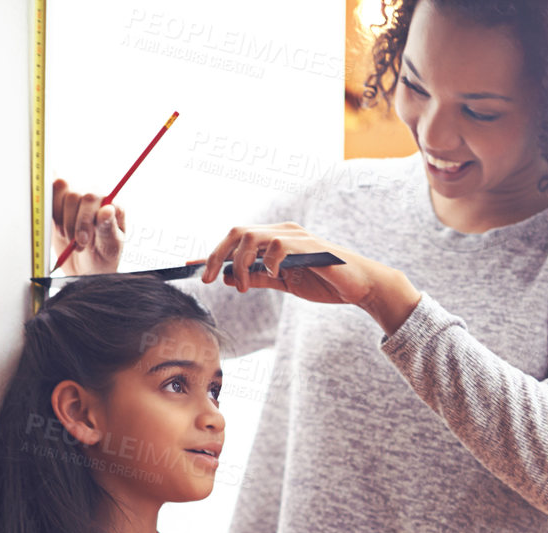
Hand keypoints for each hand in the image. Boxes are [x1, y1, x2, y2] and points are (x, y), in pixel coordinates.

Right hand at [52, 177, 125, 273]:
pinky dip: (52, 211)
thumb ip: (108, 228)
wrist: (87, 266)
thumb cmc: (103, 257)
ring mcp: (78, 193)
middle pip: (74, 195)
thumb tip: (107, 209)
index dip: (83, 219)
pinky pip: (51, 190)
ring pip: (61, 188)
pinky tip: (60, 228)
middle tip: (78, 244)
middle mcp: (95, 195)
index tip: (83, 240)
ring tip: (69, 237)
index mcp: (110, 204)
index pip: (92, 198)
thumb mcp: (109, 247)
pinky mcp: (62, 198)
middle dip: (72, 224)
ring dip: (61, 218)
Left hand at [198, 220, 387, 309]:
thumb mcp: (285, 283)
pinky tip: (270, 274)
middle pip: (237, 232)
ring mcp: (293, 236)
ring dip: (239, 262)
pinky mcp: (306, 245)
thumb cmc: (325, 282)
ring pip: (251, 236)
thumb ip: (259, 278)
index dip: (211, 253)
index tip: (189, 267)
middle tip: (206, 279)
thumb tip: (228, 279)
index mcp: (274, 240)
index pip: (236, 240)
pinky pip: (276, 246)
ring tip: (240, 286)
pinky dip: (267, 261)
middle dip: (216, 255)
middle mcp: (281, 232)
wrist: (358, 286)